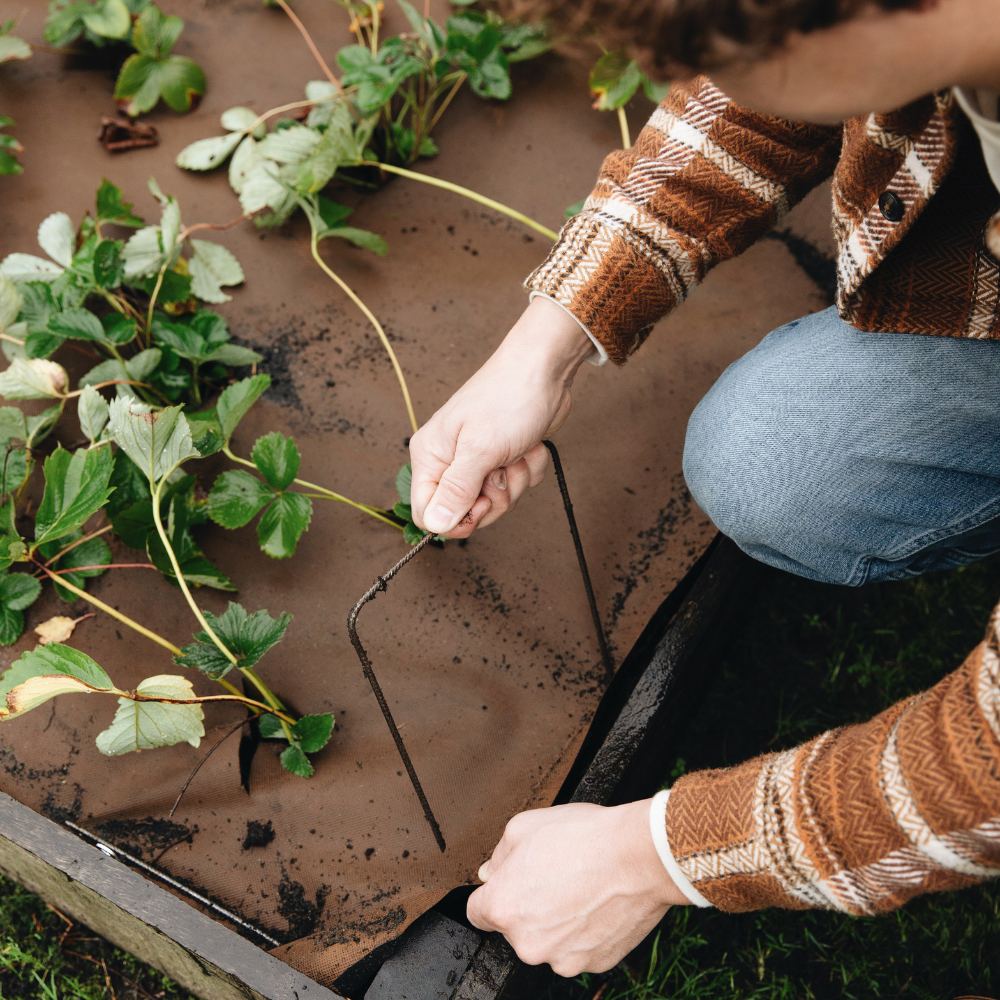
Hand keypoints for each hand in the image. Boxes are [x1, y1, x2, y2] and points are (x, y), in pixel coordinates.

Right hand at [409, 296, 594, 537]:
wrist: (544, 369)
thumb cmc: (507, 397)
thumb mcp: (480, 449)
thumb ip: (456, 491)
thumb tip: (436, 524)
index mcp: (431, 456)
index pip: (427, 512)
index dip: (456, 519)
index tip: (481, 504)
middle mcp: (450, 460)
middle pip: (465, 511)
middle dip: (494, 498)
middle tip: (502, 470)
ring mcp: (478, 459)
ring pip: (495, 500)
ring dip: (515, 481)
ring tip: (516, 451)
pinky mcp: (504, 457)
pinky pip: (516, 484)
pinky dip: (529, 469)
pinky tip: (529, 445)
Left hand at [466, 801, 688, 976]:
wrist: (638, 857)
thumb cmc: (583, 838)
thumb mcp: (524, 826)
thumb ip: (499, 855)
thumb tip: (490, 872)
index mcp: (503, 909)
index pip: (477, 913)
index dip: (493, 894)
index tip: (509, 885)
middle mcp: (528, 943)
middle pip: (515, 927)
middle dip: (528, 904)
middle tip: (553, 875)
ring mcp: (562, 958)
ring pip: (548, 940)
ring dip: (557, 921)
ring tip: (579, 887)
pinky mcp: (593, 963)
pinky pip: (579, 948)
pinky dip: (584, 931)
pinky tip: (597, 902)